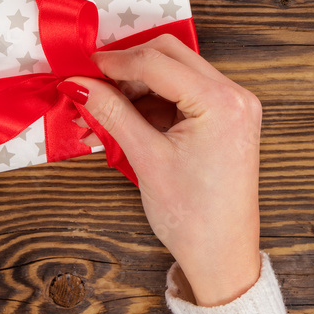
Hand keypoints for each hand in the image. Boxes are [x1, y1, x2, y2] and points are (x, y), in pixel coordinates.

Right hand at [68, 35, 261, 306]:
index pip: (156, 62)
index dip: (113, 63)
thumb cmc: (192, 216)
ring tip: (99, 110)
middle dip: (126, 68)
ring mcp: (233, 105)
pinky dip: (151, 102)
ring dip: (135, 86)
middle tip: (91, 84)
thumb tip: (78, 82)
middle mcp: (234, 95)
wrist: (222, 258)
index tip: (80, 68)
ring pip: (173, 72)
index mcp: (222, 102)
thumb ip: (111, 112)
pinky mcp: (225, 118)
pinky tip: (122, 119)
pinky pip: (182, 93)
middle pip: (168, 55)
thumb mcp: (145, 158)